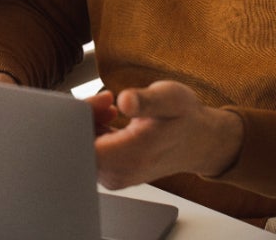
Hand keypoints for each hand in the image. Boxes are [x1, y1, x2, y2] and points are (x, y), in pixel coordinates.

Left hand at [93, 81, 242, 189]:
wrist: (198, 142)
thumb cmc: (184, 118)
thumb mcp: (171, 98)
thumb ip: (147, 100)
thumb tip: (126, 100)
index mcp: (132, 157)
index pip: (83, 142)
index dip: (83, 117)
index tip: (104, 99)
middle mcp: (118, 174)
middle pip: (77, 146)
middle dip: (84, 117)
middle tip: (108, 100)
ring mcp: (113, 177)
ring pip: (81, 148)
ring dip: (89, 123)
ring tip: (112, 107)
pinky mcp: (110, 173)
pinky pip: (88, 152)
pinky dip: (92, 132)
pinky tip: (109, 118)